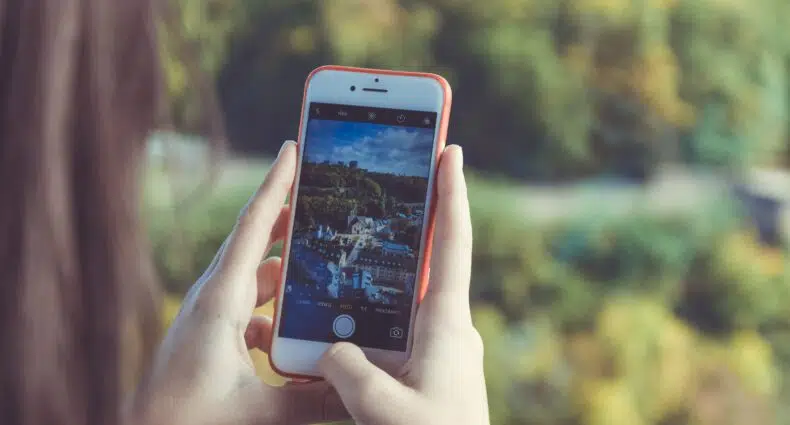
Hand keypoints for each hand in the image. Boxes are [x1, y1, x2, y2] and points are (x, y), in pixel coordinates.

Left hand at [128, 141, 347, 424]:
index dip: (276, 186)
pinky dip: (278, 314)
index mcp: (220, 301)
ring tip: (326, 270)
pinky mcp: (212, 338)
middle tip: (326, 200)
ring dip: (290, 276)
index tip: (293, 149)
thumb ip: (316, 401)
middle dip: (293, 222)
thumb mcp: (261, 413)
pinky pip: (252, 311)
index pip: (254, 228)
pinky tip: (298, 338)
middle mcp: (213, 300)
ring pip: (258, 282)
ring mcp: (211, 319)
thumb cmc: (187, 422)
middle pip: (260, 246)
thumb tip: (362, 390)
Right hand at [319, 145, 488, 424]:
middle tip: (383, 184)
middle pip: (423, 260)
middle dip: (406, 221)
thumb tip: (328, 348)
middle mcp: (446, 328)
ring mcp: (436, 348)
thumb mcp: (386, 413)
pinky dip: (366, 320)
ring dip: (374, 279)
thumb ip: (351, 374)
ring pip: (400, 300)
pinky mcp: (424, 369)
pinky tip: (334, 326)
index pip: (451, 243)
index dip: (451, 192)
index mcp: (448, 324)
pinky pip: (392, 332)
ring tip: (338, 257)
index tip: (450, 149)